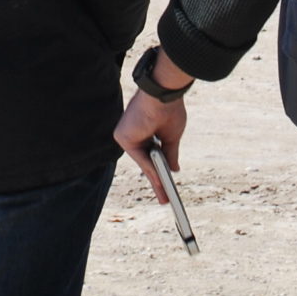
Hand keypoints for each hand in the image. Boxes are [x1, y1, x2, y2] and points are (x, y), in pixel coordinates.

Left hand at [114, 89, 187, 203]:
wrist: (163, 96)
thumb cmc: (169, 110)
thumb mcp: (171, 137)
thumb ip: (170, 155)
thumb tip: (173, 170)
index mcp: (142, 130)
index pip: (150, 156)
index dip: (159, 172)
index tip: (166, 187)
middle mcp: (132, 133)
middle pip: (145, 163)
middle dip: (156, 182)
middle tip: (165, 199)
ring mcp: (126, 136)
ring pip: (143, 163)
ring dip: (155, 180)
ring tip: (165, 197)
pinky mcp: (123, 137)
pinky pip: (140, 159)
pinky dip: (151, 171)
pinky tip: (161, 184)